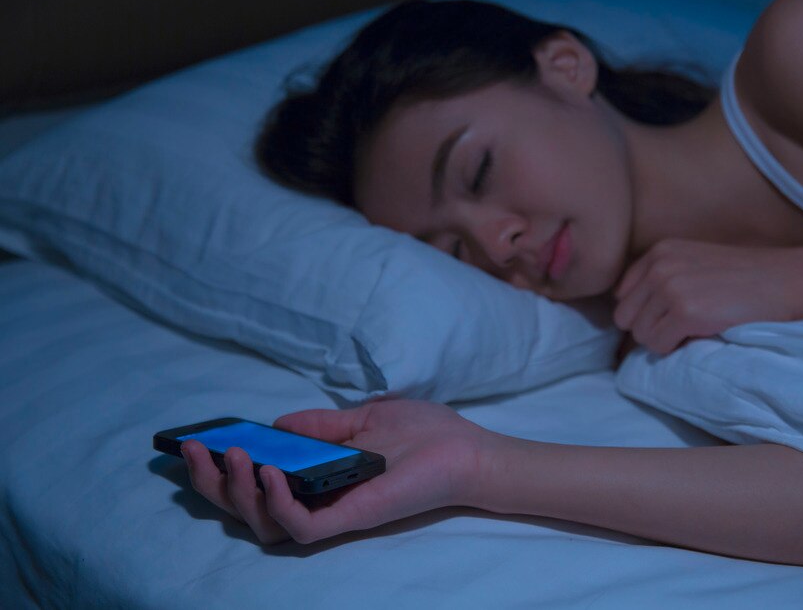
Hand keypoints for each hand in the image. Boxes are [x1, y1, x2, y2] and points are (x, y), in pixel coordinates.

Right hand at [180, 399, 492, 544]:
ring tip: (231, 456)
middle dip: (211, 483)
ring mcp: (331, 513)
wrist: (466, 451)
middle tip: (192, 451)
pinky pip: (298, 528)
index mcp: (317, 478)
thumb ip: (320, 426)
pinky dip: (276, 504)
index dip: (221, 470)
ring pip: (263, 524)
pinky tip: (268, 471)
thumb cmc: (423, 434)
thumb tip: (277, 421)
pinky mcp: (349, 520)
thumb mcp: (363, 418)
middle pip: (247, 510)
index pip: (257, 485)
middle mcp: (317, 501)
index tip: (194, 442)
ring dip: (236, 491)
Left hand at [613, 239, 801, 354]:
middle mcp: (660, 266)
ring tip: (695, 329)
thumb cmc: (743, 280)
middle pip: (625, 317)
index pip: (621, 295)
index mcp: (659, 252)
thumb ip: (660, 279)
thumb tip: (623, 318)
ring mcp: (671, 288)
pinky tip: (700, 335)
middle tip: (683, 328)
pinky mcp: (686, 312)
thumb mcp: (693, 265)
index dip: (643, 312)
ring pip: (639, 334)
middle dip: (649, 328)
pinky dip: (674, 349)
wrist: (788, 282)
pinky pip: (657, 346)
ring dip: (663, 340)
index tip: (669, 316)